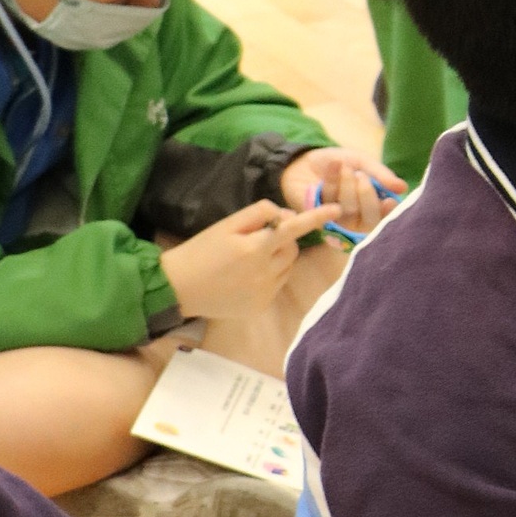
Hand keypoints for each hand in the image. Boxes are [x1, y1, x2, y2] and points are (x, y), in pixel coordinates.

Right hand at [161, 200, 337, 320]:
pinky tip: (245, 277)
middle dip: (284, 240)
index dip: (316, 218)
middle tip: (258, 238)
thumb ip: (258, 215)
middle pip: (292, 249)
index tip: (337, 209)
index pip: (293, 229)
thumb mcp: (226, 225)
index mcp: (255, 249)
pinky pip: (277, 285)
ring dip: (278, 258)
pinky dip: (269, 276)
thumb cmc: (201, 251)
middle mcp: (264, 273)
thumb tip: (285, 215)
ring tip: (249, 258)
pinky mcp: (260, 306)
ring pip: (287, 268)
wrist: (178, 287)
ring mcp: (264, 293)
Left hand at [279, 147, 405, 231]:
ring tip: (344, 166)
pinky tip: (334, 167)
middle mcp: (354, 219)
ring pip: (348, 210)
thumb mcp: (362, 162)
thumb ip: (381, 175)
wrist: (304, 159)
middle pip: (368, 220)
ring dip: (347, 185)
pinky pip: (328, 204)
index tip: (390, 201)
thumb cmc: (337, 164)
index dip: (388, 214)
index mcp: (370, 209)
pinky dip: (333, 181)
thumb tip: (403, 188)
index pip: (383, 219)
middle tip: (361, 176)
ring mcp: (335, 220)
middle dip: (367, 196)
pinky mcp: (316, 217)